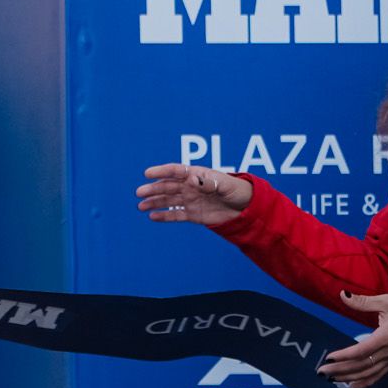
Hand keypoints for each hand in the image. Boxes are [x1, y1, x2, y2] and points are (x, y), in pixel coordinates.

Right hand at [135, 162, 251, 225]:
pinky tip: (152, 217)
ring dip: (154, 202)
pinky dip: (164, 216)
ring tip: (141, 206)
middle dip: (153, 189)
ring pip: (168, 201)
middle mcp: (190, 187)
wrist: (247, 208)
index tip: (147, 173)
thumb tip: (192, 179)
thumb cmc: (238, 191)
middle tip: (140, 192)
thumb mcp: (226, 185)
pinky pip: (175, 215)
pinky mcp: (193, 214)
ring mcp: (190, 200)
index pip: (176, 171)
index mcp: (197, 175)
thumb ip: (209, 182)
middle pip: (168, 186)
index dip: (162, 171)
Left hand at [320, 291, 387, 386]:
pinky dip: (365, 383)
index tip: (329, 357)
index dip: (345, 355)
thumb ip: (363, 301)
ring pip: (369, 373)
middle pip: (362, 364)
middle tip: (321, 372)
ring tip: (330, 379)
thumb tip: (343, 294)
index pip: (362, 350)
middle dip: (341, 369)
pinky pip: (378, 376)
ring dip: (349, 377)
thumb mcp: (386, 302)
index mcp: (386, 336)